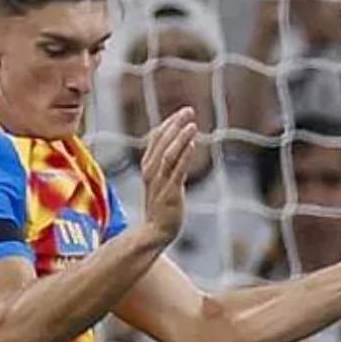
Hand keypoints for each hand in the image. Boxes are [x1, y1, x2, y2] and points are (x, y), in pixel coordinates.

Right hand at [138, 107, 199, 245]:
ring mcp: (159, 182)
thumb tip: (183, 145)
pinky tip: (193, 144)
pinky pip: (176, 171)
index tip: (182, 113)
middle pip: (162, 141)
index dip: (168, 123)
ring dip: (180, 137)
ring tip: (192, 124)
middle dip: (175, 124)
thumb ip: (168, 163)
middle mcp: (150, 171)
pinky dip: (184, 156)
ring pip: (168, 154)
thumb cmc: (162, 206)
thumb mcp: (162, 180)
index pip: (156, 138)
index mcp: (147, 165)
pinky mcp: (170, 193)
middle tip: (189, 110)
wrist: (156, 231)